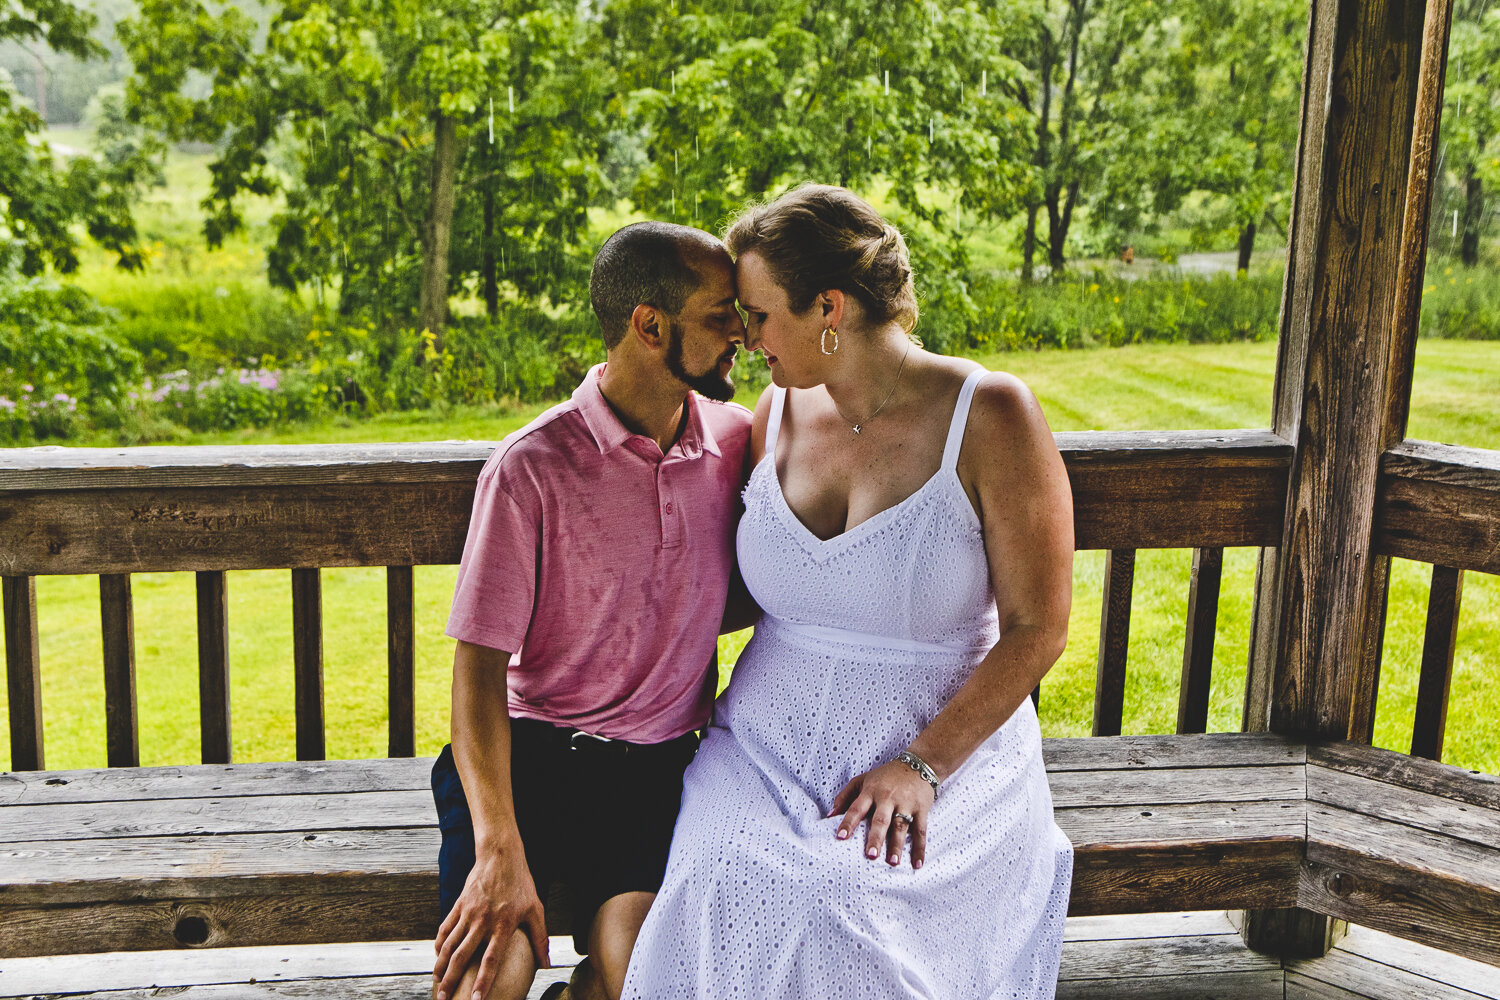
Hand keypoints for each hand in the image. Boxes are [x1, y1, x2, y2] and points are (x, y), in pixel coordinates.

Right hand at [433, 847, 548, 999]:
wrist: (500, 855)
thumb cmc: (521, 884)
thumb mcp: (536, 909)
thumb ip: (540, 938)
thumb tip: (547, 964)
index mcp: (503, 925)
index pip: (491, 960)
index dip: (483, 982)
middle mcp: (483, 921)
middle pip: (462, 957)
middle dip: (452, 981)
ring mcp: (468, 913)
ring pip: (449, 945)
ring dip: (441, 967)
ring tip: (437, 984)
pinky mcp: (459, 904)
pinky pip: (445, 928)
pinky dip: (439, 945)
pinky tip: (437, 958)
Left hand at [828, 760, 934, 868]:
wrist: (918, 765)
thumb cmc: (886, 776)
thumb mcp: (863, 780)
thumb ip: (845, 796)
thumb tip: (829, 816)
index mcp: (871, 791)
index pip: (857, 808)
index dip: (848, 822)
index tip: (841, 837)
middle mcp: (888, 798)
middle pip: (881, 820)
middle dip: (876, 837)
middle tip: (870, 855)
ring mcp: (906, 804)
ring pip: (901, 827)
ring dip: (897, 846)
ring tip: (893, 862)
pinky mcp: (921, 809)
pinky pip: (921, 831)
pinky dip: (920, 848)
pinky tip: (917, 864)